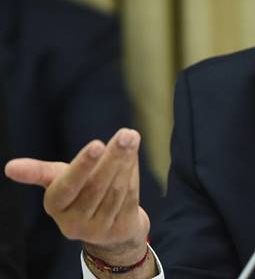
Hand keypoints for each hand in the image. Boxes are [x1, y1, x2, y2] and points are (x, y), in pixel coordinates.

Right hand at [4, 128, 149, 264]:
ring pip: (115, 190)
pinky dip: (133, 174)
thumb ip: (40, 171)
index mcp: (55, 206)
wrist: (108, 227)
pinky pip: (129, 197)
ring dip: (126, 162)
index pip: (68, 185)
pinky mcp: (120, 229)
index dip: (83, 165)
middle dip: (113, 157)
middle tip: (126, 134)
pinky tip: (133, 156)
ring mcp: (98, 229)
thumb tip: (9, 167)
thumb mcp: (59, 180)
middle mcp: (74, 222)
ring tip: (131, 138)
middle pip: (97, 185)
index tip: (97, 143)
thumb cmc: (80, 192)